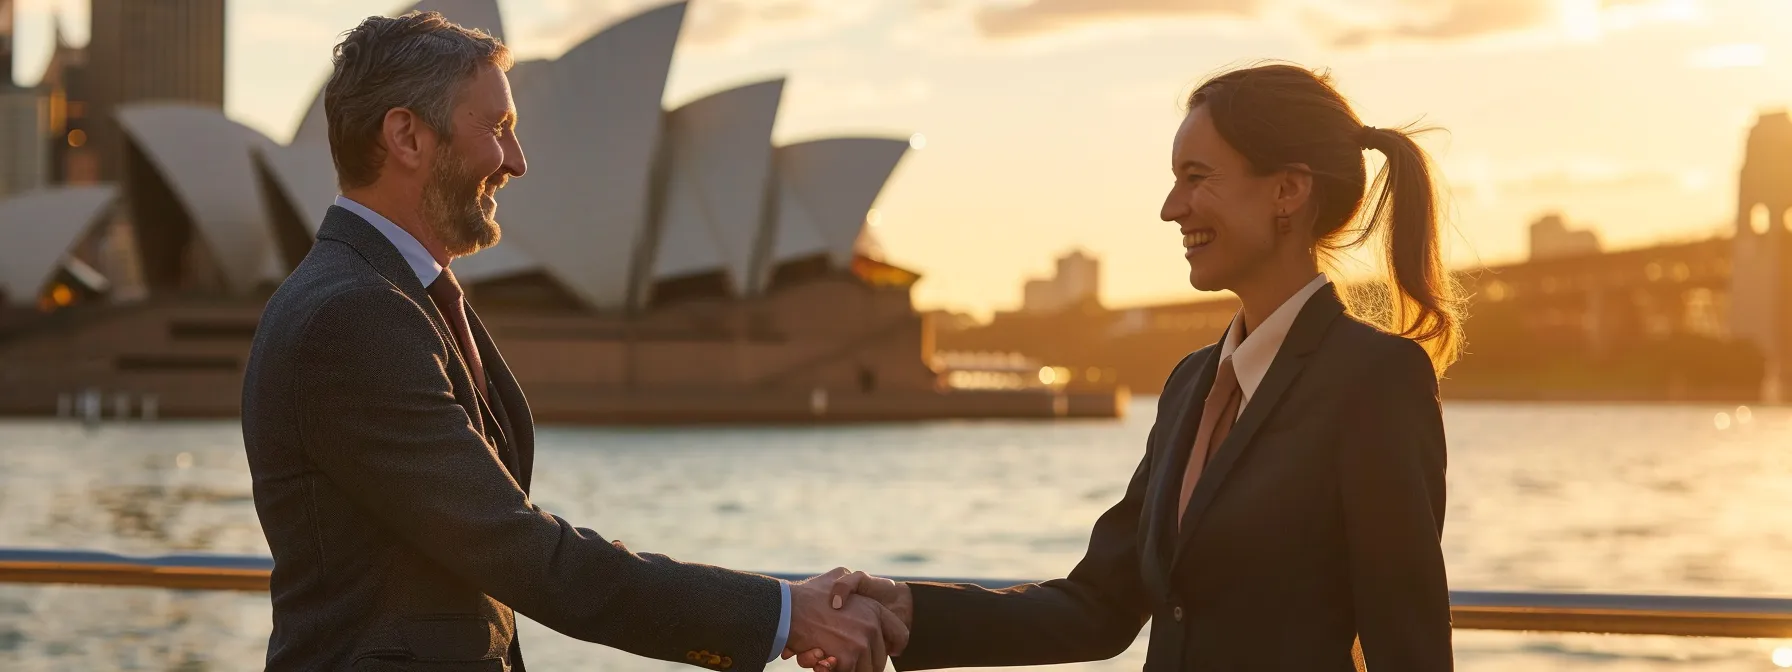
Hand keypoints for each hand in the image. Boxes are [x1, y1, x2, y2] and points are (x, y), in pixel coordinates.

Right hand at [786, 568, 908, 671]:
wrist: (787, 608)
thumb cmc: (809, 594)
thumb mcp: (837, 576)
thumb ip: (853, 583)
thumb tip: (860, 592)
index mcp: (874, 609)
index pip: (900, 635)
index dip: (893, 645)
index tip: (888, 650)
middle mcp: (872, 626)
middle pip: (880, 659)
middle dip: (865, 662)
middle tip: (847, 658)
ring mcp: (860, 643)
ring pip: (866, 670)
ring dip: (851, 669)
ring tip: (833, 659)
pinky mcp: (847, 659)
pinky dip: (833, 671)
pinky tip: (822, 660)